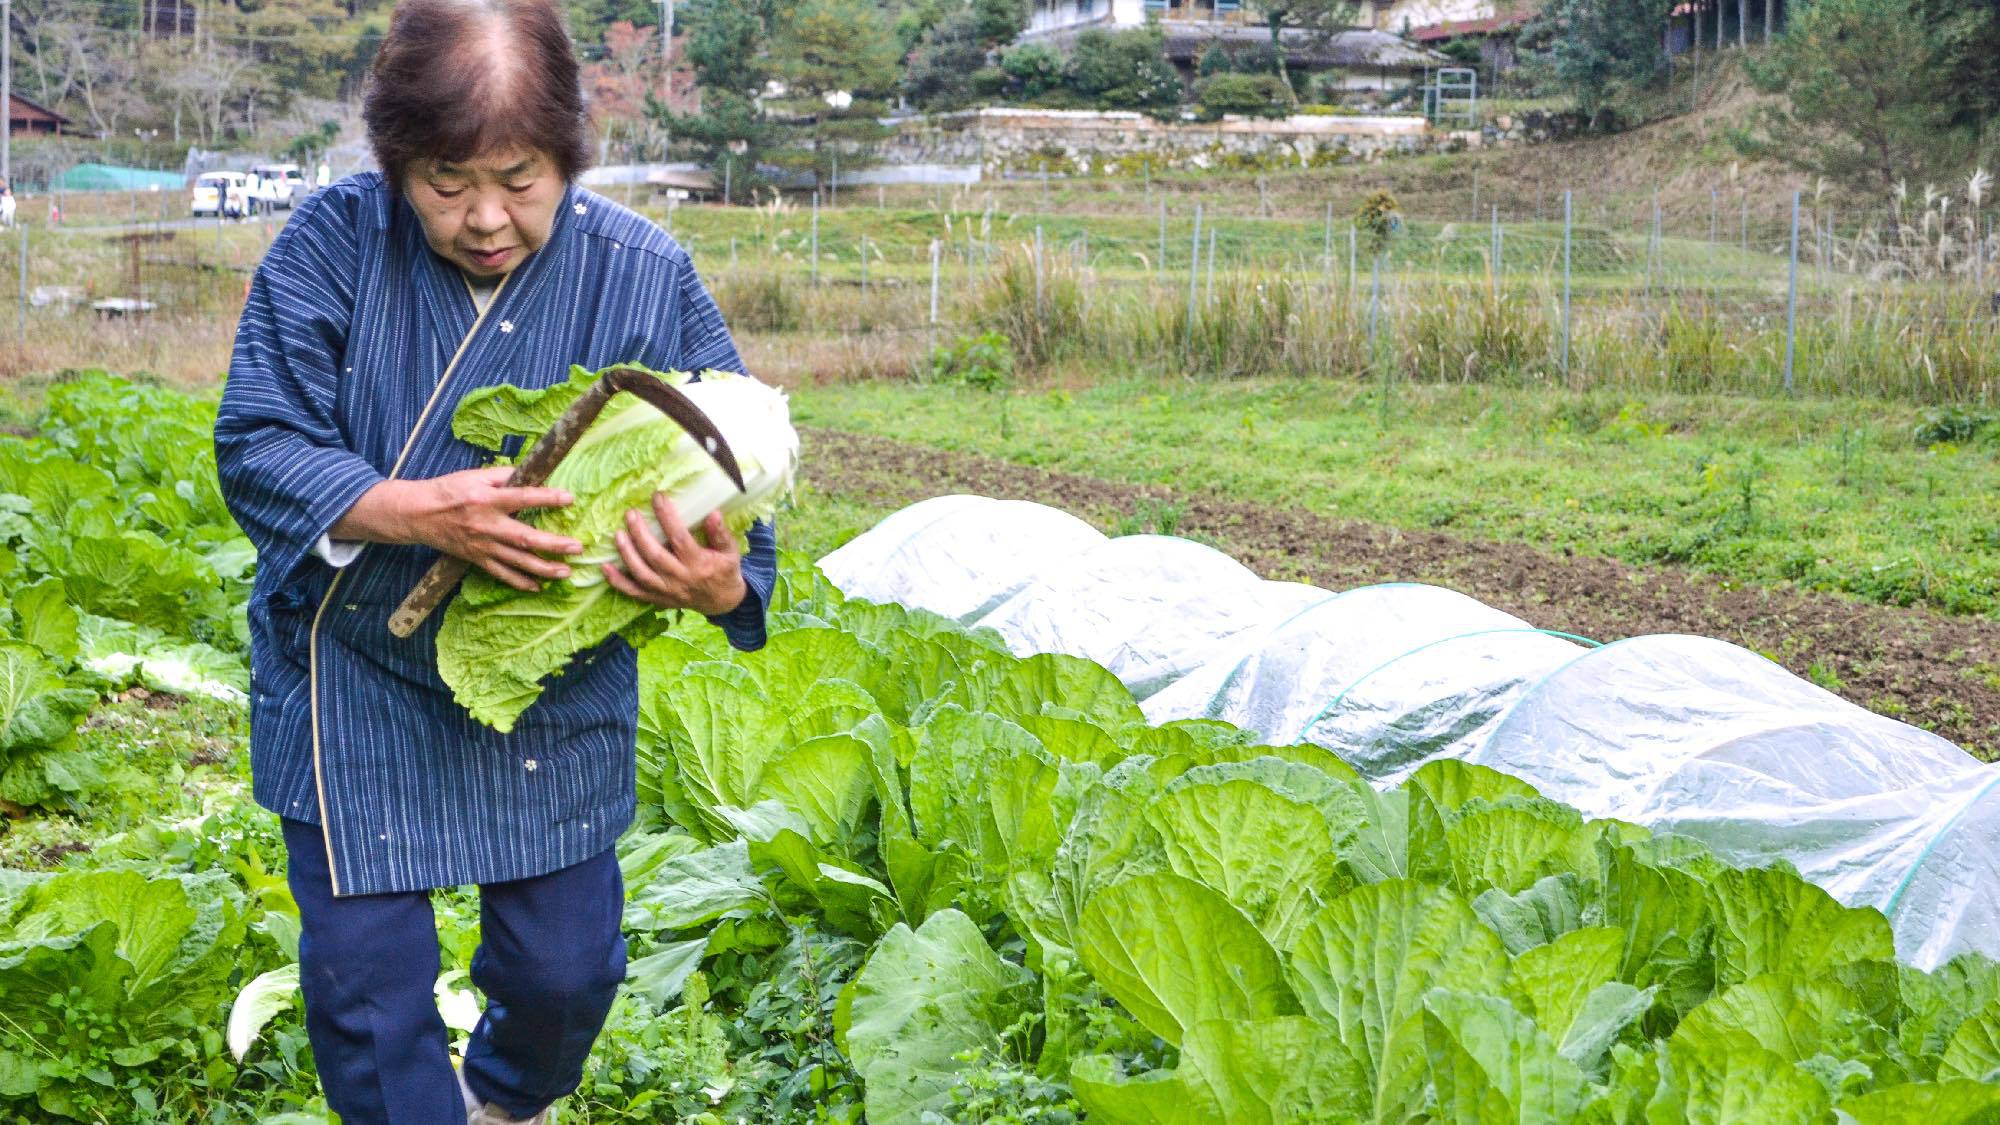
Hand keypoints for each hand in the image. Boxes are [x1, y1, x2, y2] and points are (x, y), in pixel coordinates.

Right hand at [333, 467, 581, 591]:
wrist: (417, 514)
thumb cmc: (449, 490)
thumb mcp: (474, 476)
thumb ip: (504, 476)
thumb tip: (533, 473)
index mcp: (486, 499)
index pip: (522, 498)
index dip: (546, 498)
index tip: (570, 498)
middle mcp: (486, 525)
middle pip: (524, 538)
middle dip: (553, 544)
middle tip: (577, 547)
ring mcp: (482, 545)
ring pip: (517, 561)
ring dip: (543, 568)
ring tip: (566, 572)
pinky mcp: (476, 558)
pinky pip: (501, 574)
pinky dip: (519, 582)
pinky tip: (539, 587)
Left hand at [602, 494, 747, 615]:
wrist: (721, 602)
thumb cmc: (724, 571)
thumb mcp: (730, 552)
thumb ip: (721, 534)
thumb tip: (713, 514)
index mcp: (698, 564)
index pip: (680, 538)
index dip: (667, 517)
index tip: (658, 497)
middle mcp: (680, 579)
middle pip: (655, 555)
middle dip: (640, 533)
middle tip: (630, 513)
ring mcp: (666, 591)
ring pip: (641, 573)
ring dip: (627, 554)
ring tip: (617, 534)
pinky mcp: (657, 599)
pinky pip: (634, 592)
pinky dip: (618, 582)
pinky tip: (605, 567)